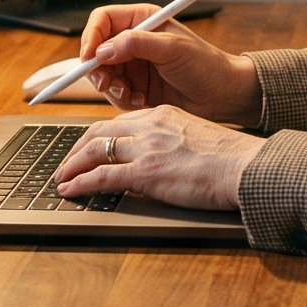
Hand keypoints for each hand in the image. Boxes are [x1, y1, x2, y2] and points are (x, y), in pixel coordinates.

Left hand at [53, 105, 261, 211]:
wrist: (245, 167)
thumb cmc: (232, 159)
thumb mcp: (198, 140)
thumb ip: (174, 144)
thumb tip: (162, 162)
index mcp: (164, 115)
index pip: (121, 122)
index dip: (99, 135)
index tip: (90, 147)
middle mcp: (151, 126)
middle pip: (99, 131)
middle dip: (77, 148)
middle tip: (67, 162)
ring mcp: (146, 149)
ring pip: (94, 151)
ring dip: (72, 166)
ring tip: (61, 179)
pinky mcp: (145, 172)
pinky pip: (101, 176)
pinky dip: (80, 183)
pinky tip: (70, 191)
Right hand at [77, 4, 262, 124]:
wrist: (224, 96)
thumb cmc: (207, 65)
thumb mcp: (173, 49)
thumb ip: (136, 44)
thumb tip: (103, 50)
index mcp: (143, 21)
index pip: (103, 20)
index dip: (91, 36)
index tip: (89, 57)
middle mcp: (134, 42)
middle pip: (96, 50)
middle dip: (97, 69)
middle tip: (107, 83)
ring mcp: (135, 66)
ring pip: (103, 75)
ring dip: (112, 88)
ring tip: (132, 95)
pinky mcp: (137, 88)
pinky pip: (115, 94)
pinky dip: (124, 101)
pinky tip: (142, 101)